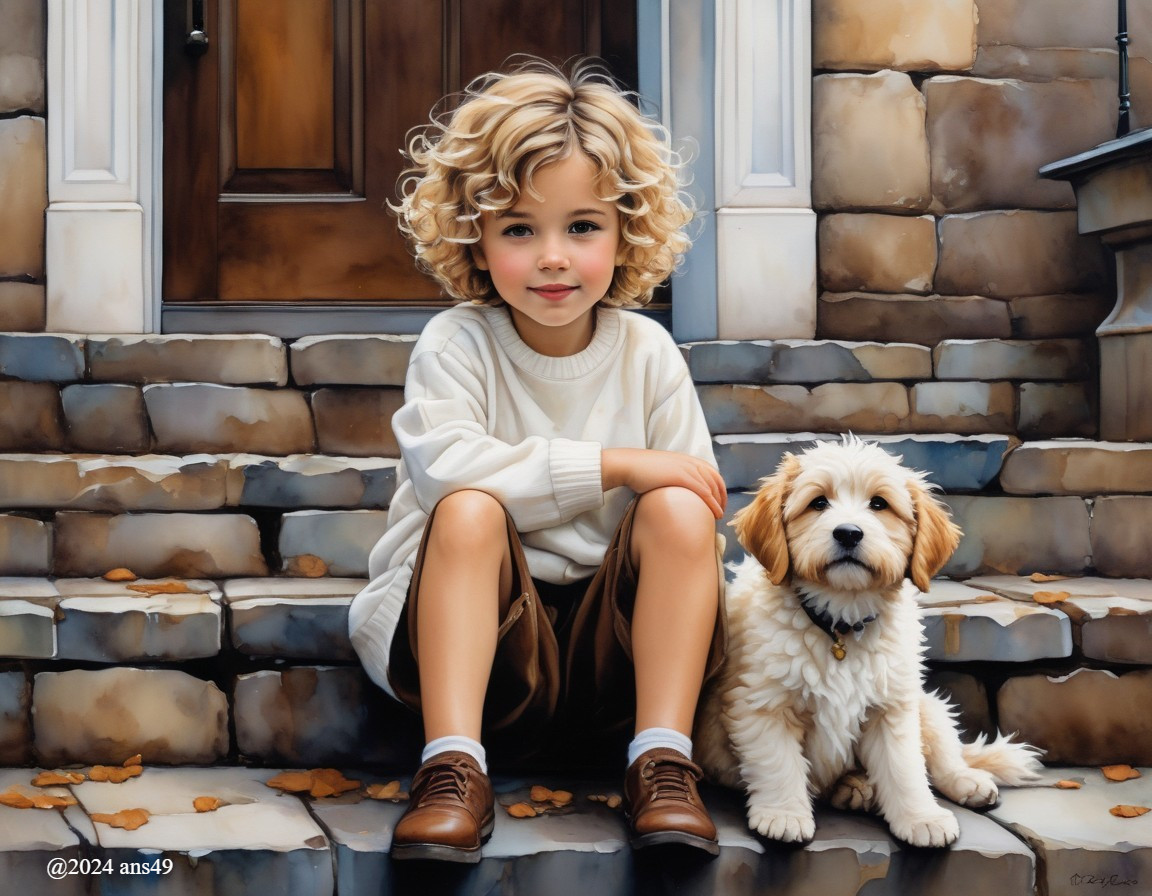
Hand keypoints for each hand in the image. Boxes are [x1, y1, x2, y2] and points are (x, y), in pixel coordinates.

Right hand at [601, 448, 726, 518]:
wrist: (629, 465)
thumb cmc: (640, 470)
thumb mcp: (661, 470)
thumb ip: (671, 476)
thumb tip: (674, 489)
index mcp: (686, 459)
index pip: (711, 472)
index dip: (719, 486)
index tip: (719, 500)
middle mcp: (690, 462)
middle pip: (716, 479)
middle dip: (722, 495)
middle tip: (722, 510)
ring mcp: (687, 469)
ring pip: (713, 486)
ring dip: (719, 501)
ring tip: (719, 515)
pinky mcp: (682, 477)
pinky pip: (704, 492)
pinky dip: (712, 503)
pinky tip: (715, 513)